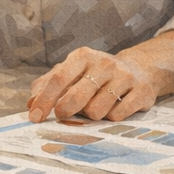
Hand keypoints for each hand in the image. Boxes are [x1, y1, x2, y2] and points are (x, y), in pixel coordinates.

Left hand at [27, 47, 155, 122]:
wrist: (139, 68)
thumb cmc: (98, 73)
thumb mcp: (73, 71)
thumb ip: (49, 84)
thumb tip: (31, 103)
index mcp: (83, 56)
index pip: (58, 79)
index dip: (44, 100)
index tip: (35, 117)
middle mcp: (104, 63)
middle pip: (76, 98)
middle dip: (66, 111)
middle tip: (65, 114)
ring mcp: (124, 77)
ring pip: (97, 111)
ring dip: (92, 115)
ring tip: (97, 105)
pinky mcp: (141, 92)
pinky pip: (117, 116)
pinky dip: (112, 117)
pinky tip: (114, 107)